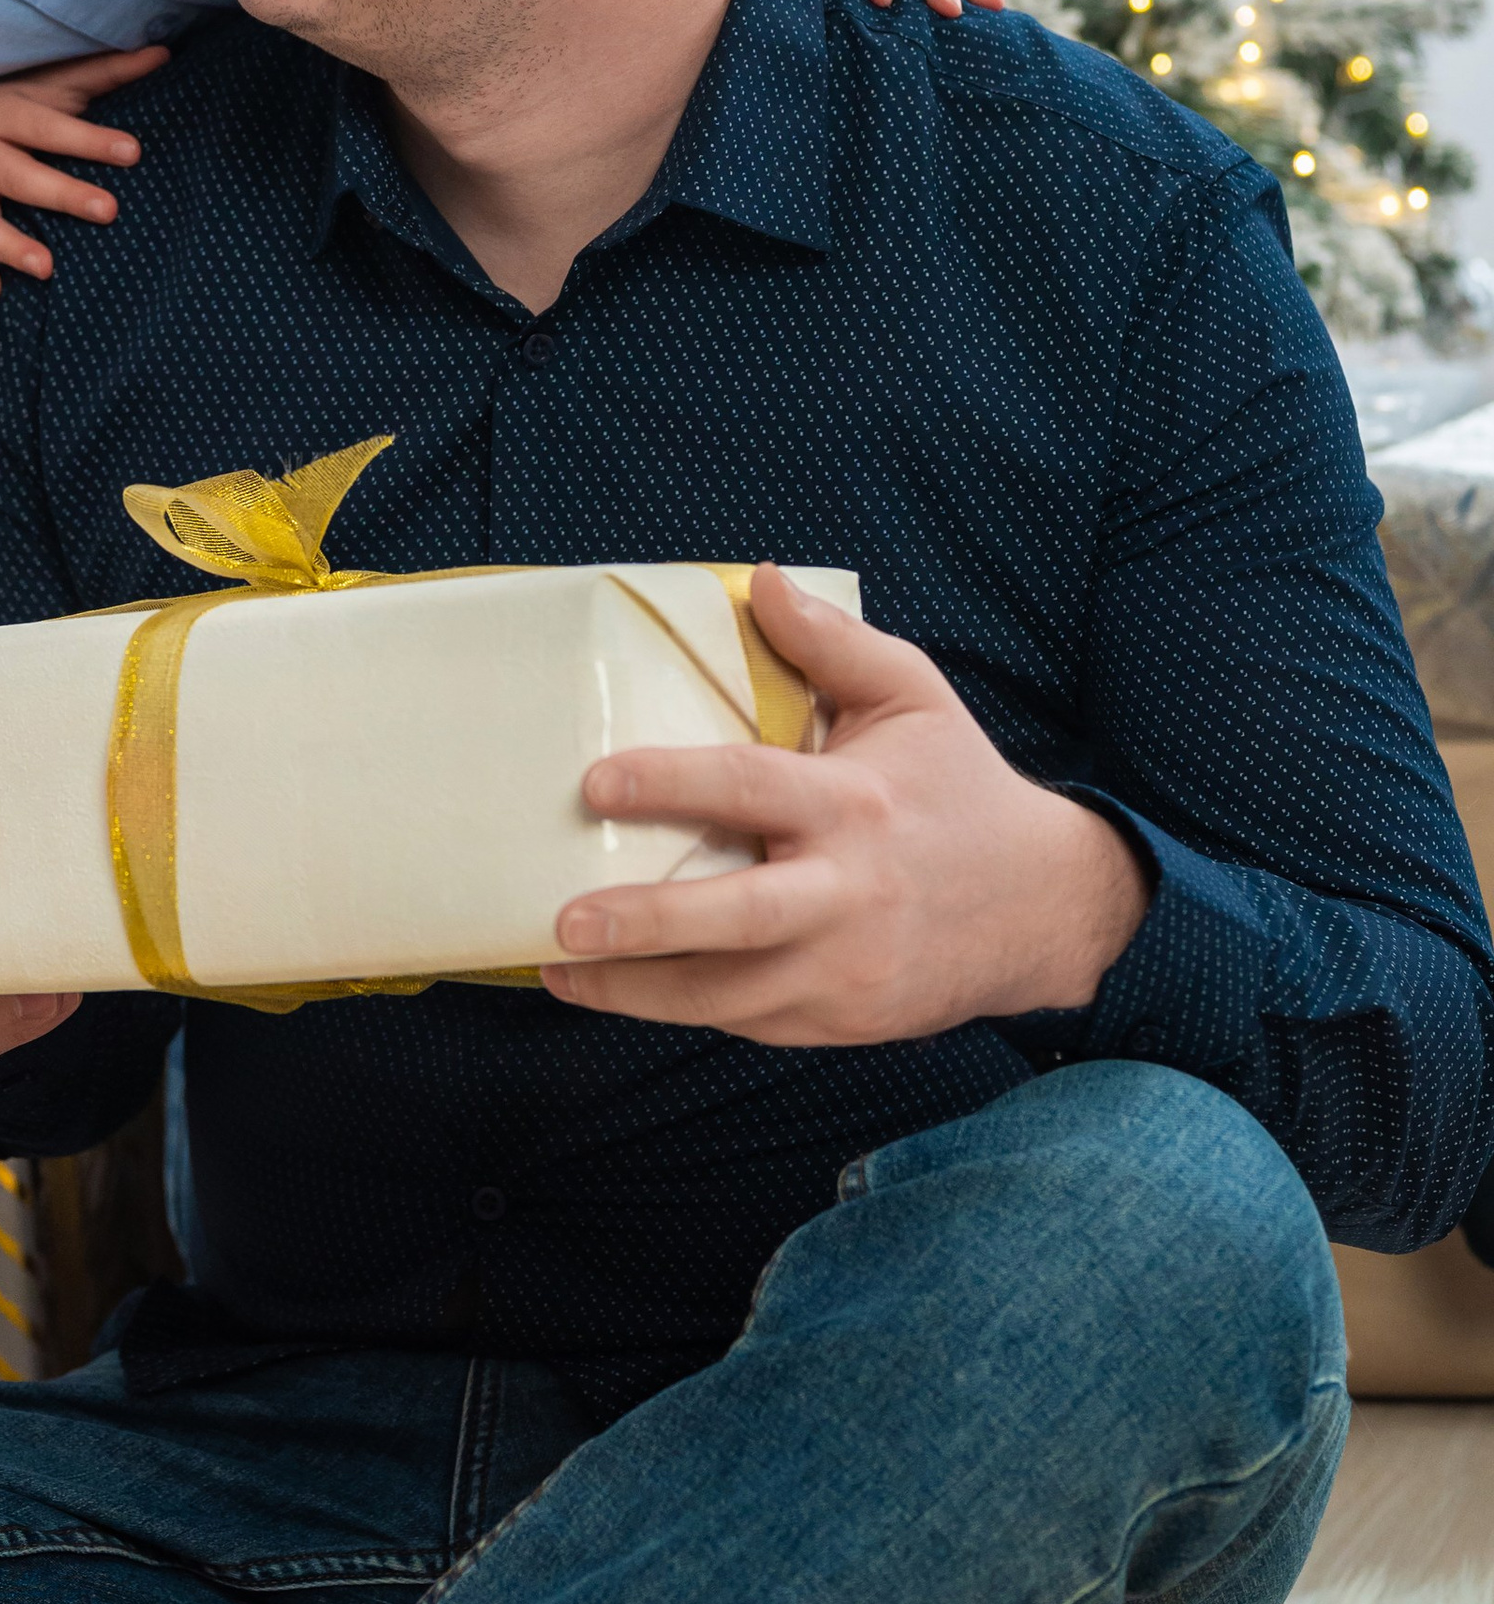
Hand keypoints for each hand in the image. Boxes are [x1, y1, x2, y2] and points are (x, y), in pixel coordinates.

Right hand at [0, 45, 169, 300]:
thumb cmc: (36, 107)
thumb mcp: (65, 85)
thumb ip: (111, 72)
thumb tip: (164, 52)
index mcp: (5, 110)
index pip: (47, 125)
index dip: (89, 140)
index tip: (134, 153)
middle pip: (17, 176)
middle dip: (62, 194)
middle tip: (109, 211)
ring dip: (9, 244)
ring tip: (48, 268)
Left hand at [541, 565, 1150, 1044]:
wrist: (1044, 907)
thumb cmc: (959, 789)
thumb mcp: (914, 697)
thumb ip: (834, 643)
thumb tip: (764, 581)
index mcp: (855, 804)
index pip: (751, 789)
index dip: (671, 784)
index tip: (595, 782)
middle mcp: (848, 894)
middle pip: (737, 919)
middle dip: (646, 925)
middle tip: (565, 920)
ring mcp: (845, 970)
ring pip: (730, 996)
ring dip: (638, 991)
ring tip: (559, 972)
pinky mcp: (842, 1022)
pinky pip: (748, 1022)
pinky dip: (682, 1010)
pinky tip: (621, 991)